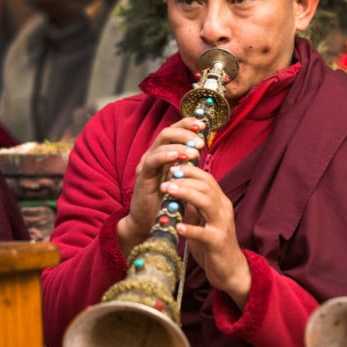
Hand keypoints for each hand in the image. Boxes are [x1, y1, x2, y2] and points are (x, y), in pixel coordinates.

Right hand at [117, 117, 205, 255]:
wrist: (150, 222)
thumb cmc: (167, 200)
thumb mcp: (181, 178)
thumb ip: (186, 163)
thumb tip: (200, 147)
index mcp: (163, 153)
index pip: (174, 131)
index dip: (187, 124)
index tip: (203, 125)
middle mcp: (153, 155)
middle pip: (167, 132)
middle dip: (185, 132)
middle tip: (201, 141)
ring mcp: (146, 165)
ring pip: (160, 144)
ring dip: (179, 145)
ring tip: (194, 152)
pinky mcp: (143, 177)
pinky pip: (152, 161)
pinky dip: (164, 156)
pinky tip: (176, 156)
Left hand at [161, 165, 250, 308]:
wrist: (230, 269)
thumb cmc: (213, 244)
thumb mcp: (203, 220)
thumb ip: (194, 206)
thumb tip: (177, 189)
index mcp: (220, 202)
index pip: (207, 179)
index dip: (190, 171)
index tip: (172, 167)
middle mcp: (223, 210)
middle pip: (206, 186)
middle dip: (184, 179)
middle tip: (165, 178)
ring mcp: (222, 226)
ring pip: (206, 203)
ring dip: (186, 194)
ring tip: (168, 191)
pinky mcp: (218, 243)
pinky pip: (203, 233)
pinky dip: (190, 229)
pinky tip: (178, 227)